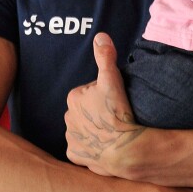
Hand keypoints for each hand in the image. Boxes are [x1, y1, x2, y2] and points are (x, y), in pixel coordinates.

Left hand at [65, 32, 142, 174]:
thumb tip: (100, 35)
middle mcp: (68, 117)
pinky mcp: (75, 156)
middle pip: (86, 110)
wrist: (125, 148)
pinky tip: (103, 145)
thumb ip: (105, 56)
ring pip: (83, 129)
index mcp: (74, 97)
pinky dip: (91, 148)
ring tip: (112, 131)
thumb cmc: (118, 112)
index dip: (104, 94)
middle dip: (97, 111)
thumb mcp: (112, 79)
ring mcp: (71, 138)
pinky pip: (81, 149)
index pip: (89, 91)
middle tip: (115, 115)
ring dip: (94, 129)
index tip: (115, 100)